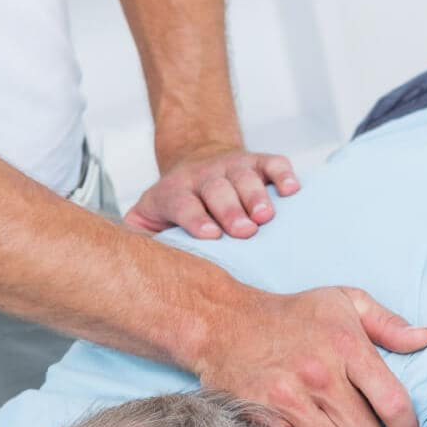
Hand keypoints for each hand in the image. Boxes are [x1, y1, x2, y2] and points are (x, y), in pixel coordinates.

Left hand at [126, 144, 300, 238]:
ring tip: (267, 216)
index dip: (196, 218)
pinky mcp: (257, 161)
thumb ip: (139, 237)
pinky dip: (284, 174)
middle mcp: (204, 176)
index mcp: (175, 192)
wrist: (195, 160)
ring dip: (257, 195)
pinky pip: (273, 163)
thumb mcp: (147, 216)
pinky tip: (291, 190)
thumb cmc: (176, 202)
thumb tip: (135, 266)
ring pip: (245, 176)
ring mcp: (232, 166)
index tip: (211, 235)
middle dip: (231, 209)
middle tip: (245, 230)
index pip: (183, 203)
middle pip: (217, 190)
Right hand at [197, 286, 426, 426]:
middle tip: (352, 417)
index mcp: (346, 345)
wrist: (222, 321)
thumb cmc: (290, 314)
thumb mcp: (343, 302)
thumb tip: (424, 339)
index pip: (393, 402)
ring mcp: (289, 399)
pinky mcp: (264, 417)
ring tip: (327, 422)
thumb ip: (387, 323)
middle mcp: (320, 374)